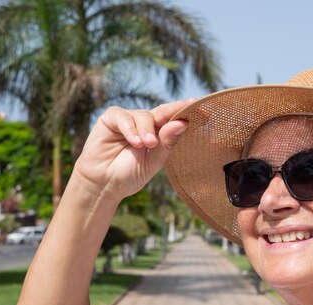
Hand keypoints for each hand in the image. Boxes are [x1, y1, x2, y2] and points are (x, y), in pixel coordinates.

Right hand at [74, 99, 194, 199]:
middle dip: (174, 113)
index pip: (175, 119)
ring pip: (144, 115)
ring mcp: (128, 119)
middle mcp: (145, 124)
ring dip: (147, 130)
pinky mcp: (111, 119)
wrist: (104, 184)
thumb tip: (182, 123)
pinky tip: (135, 142)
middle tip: (185, 119)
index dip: (189, 114)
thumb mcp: (154, 161)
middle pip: (163, 112)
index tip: (207, 114)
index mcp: (159, 134)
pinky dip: (131, 129)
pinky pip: (124, 116)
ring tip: (147, 145)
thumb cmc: (130, 174)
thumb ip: (167, 142)